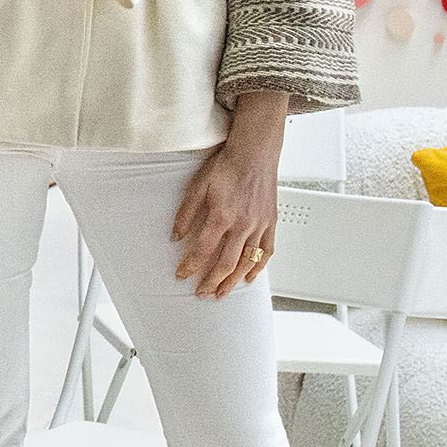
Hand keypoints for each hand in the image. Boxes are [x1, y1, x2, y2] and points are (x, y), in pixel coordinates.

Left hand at [172, 92, 286, 298]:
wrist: (255, 153)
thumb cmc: (227, 165)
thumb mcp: (197, 187)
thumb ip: (185, 214)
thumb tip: (174, 236)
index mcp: (222, 216)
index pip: (202, 250)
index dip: (191, 266)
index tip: (182, 276)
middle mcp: (244, 224)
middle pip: (226, 263)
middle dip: (212, 282)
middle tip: (202, 293)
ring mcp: (260, 225)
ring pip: (247, 262)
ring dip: (233, 281)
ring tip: (222, 292)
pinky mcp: (271, 222)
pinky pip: (266, 251)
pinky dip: (258, 267)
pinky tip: (249, 277)